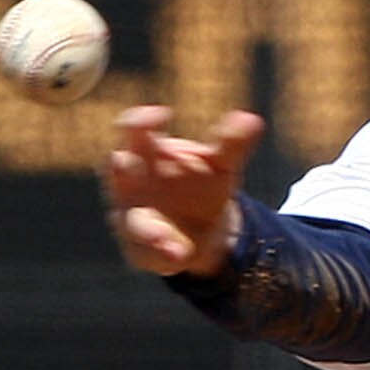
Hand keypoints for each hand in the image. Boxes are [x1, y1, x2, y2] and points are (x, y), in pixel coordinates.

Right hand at [103, 107, 262, 277]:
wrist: (203, 228)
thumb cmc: (199, 184)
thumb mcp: (220, 165)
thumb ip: (231, 144)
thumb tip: (251, 119)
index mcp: (145, 153)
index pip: (134, 130)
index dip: (141, 121)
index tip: (161, 113)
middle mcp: (130, 183)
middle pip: (117, 170)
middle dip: (121, 168)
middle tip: (125, 163)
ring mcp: (132, 216)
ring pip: (132, 221)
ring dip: (148, 230)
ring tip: (170, 241)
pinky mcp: (140, 248)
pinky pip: (145, 252)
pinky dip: (161, 254)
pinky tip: (177, 255)